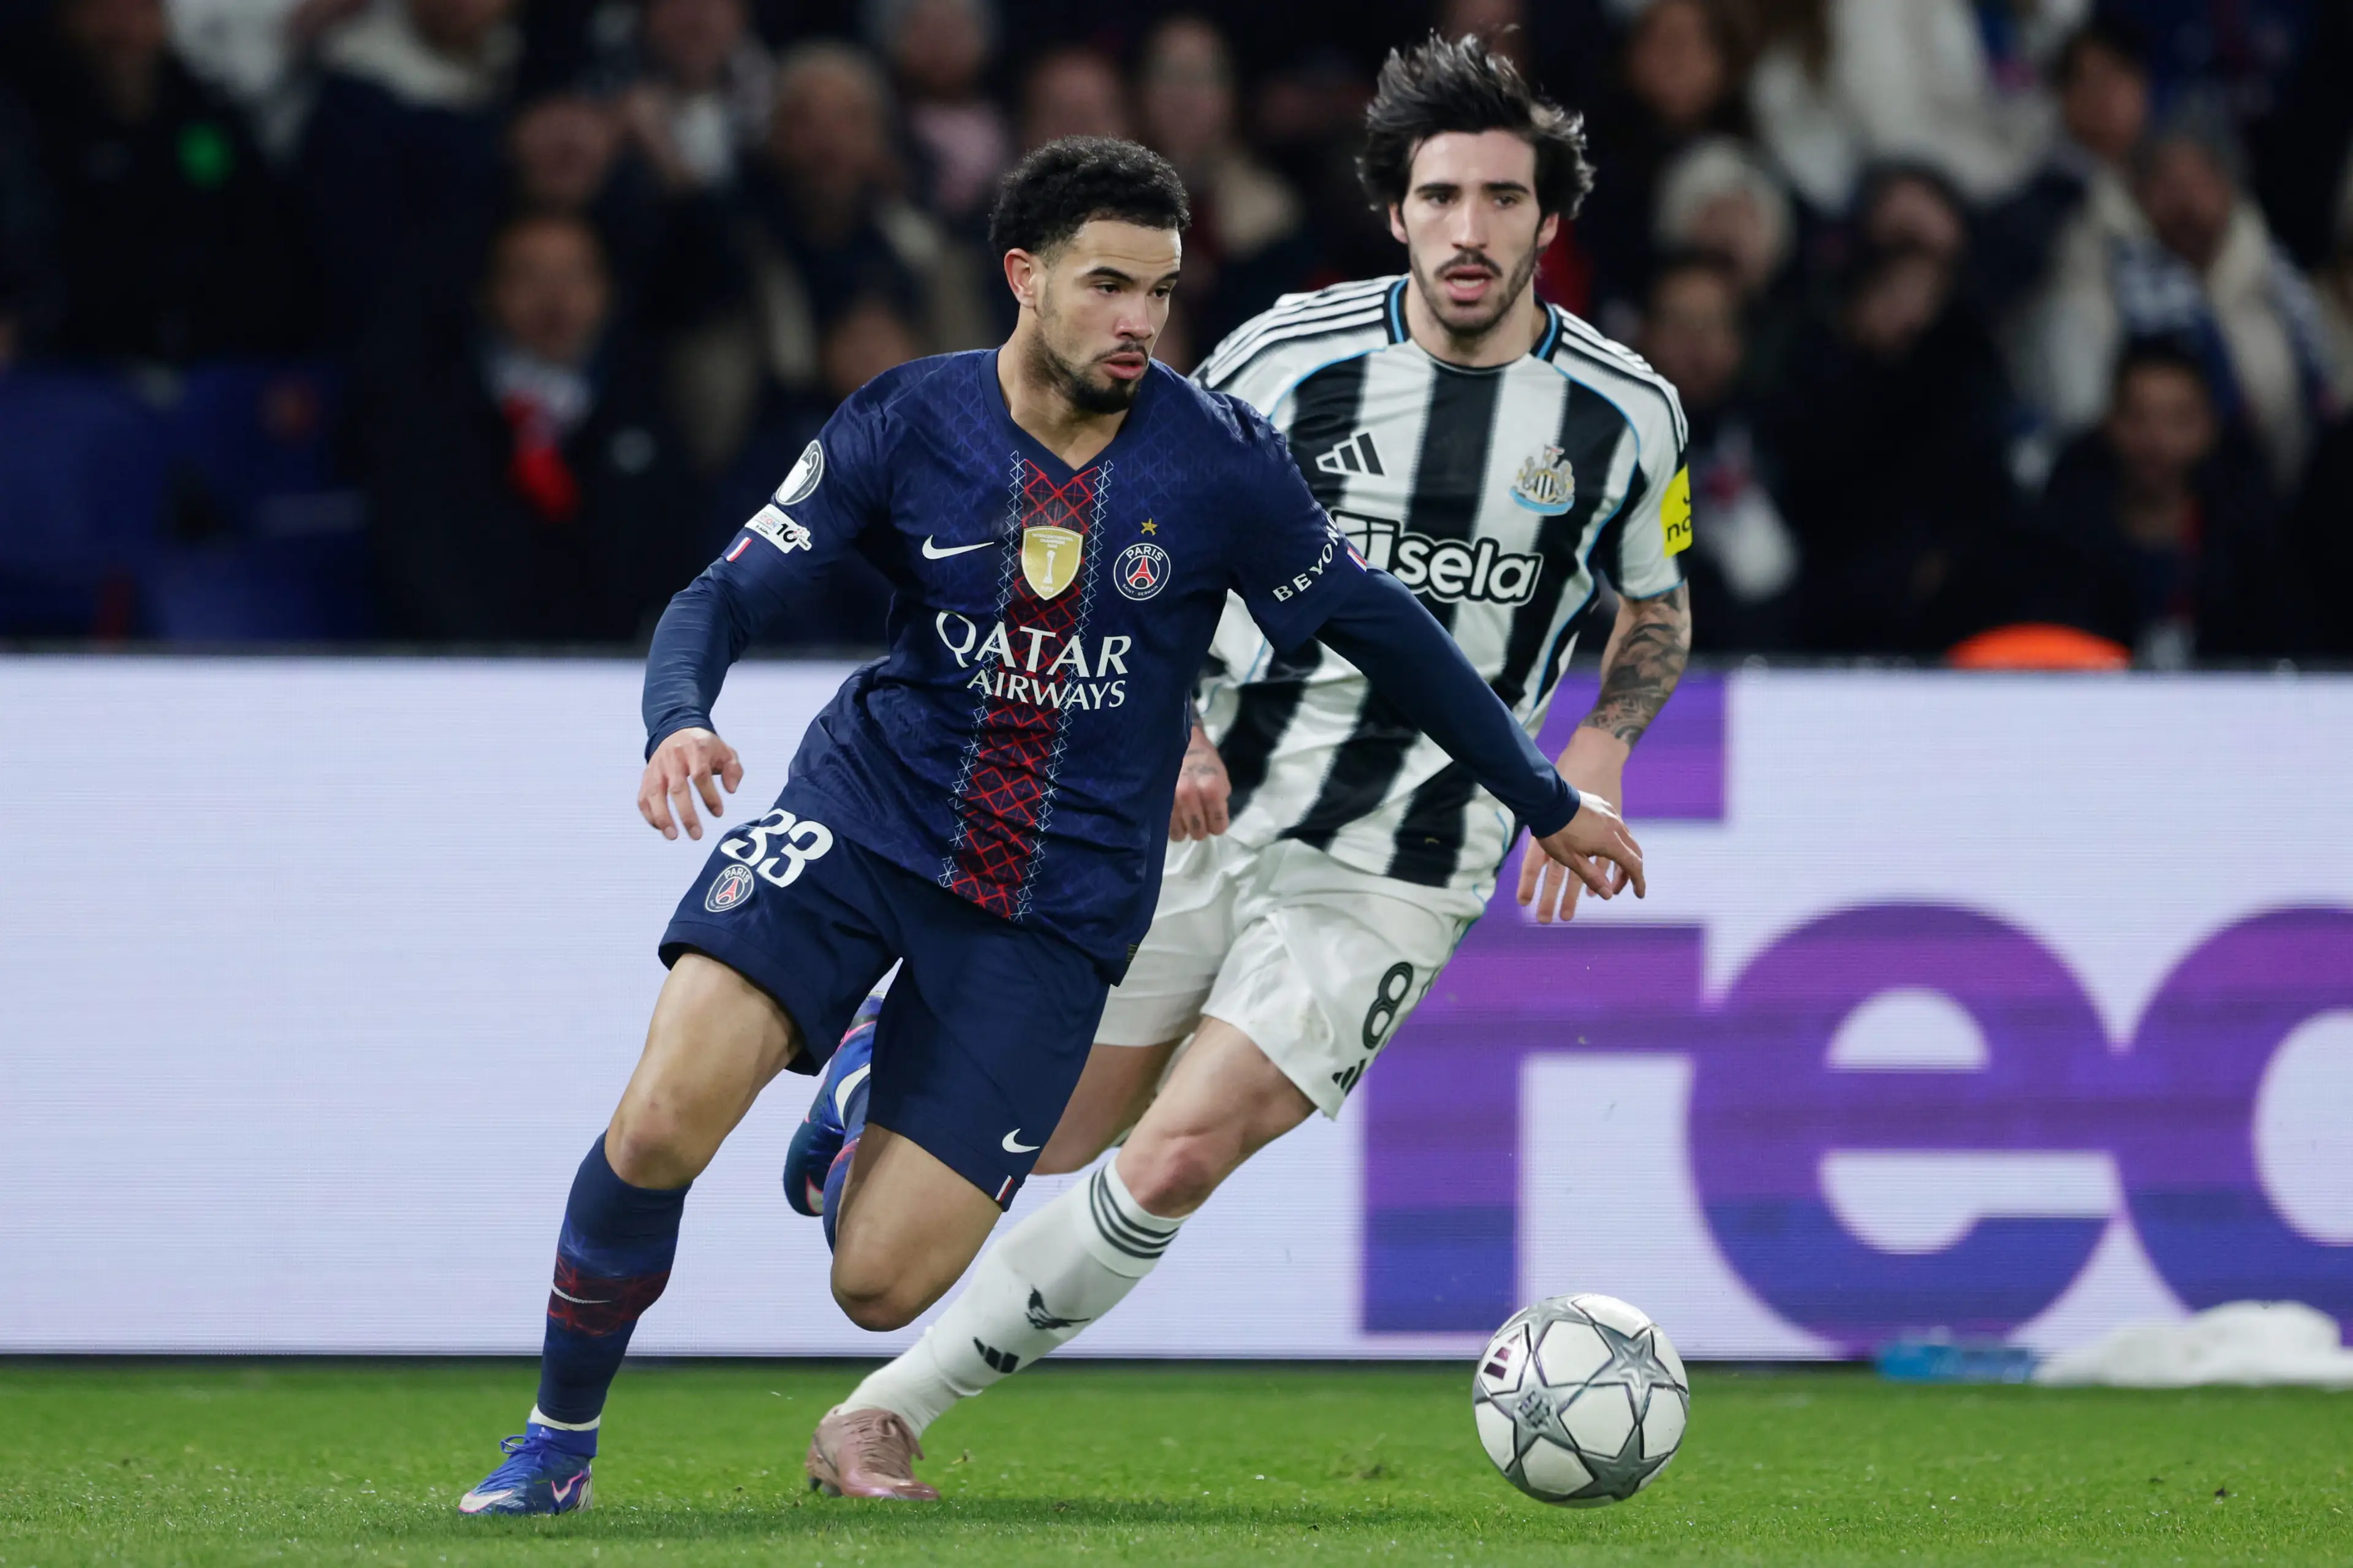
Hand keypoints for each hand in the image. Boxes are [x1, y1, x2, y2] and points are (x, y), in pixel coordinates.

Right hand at [638, 727, 743, 840]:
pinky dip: (649, 814)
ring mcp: (657, 768)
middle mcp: (673, 759)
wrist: (677, 731)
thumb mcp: (725, 752)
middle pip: (677, 788)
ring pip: (655, 794)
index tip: (718, 813)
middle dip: (687, 814)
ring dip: (663, 817)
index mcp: (695, 750)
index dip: (709, 796)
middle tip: (697, 835)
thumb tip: (731, 790)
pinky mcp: (646, 777)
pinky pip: (643, 797)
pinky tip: (661, 828)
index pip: (701, 775)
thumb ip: (733, 770)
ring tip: (673, 836)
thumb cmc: (705, 748)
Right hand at [1169, 724, 1230, 840]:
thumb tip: (1214, 823)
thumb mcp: (1222, 778)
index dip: (1217, 825)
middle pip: (1198, 833)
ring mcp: (1171, 799)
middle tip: (1199, 816)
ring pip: (1180, 834)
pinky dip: (1171, 824)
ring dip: (1184, 827)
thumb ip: (1220, 802)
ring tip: (1184, 815)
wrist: (1179, 743)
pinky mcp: (1156, 801)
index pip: (1218, 827)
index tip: (1214, 819)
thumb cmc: (1204, 760)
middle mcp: (1190, 796)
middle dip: (1201, 827)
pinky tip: (1174, 812)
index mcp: (1211, 790)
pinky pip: (1166, 826)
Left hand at [1518, 728, 1641, 922]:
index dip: (1638, 882)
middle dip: (1630, 872)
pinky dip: (1616, 841)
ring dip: (1623, 856)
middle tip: (1617, 888)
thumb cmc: (1557, 833)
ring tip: (1609, 870)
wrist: (1546, 800)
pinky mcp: (1603, 805)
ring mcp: (1610, 813)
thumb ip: (1592, 877)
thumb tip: (1608, 894)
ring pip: (1626, 838)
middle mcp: (1616, 826)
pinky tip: (1603, 846)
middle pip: (1634, 852)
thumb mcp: (1572, 860)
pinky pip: (1616, 826)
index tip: (1639, 894)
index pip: (1633, 865)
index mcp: (1611, 841)